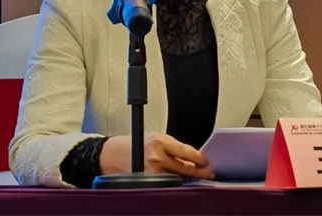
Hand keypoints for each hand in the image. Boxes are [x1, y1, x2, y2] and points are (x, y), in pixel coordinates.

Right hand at [99, 133, 213, 179]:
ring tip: (197, 177)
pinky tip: (182, 182)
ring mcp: (152, 172)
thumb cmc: (136, 143)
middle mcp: (156, 158)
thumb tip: (193, 157)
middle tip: (207, 173)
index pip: (186, 152)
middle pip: (184, 168)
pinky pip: (166, 183)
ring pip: (177, 178)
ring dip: (188, 178)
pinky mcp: (148, 182)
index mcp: (160, 143)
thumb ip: (175, 147)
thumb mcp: (158, 138)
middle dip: (198, 172)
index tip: (206, 161)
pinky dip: (175, 182)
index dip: (199, 158)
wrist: (114, 154)